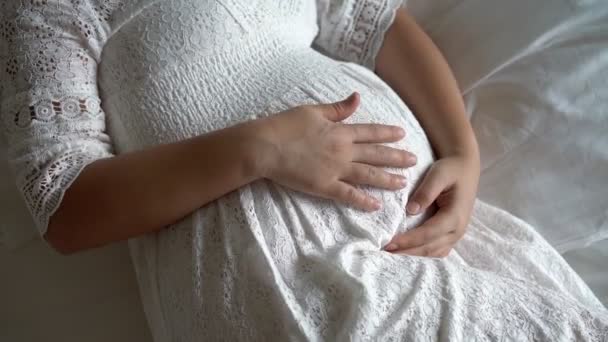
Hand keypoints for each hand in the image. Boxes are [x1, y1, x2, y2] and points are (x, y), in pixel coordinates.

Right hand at [257, 92, 416, 210]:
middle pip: (376, 155)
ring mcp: (335, 170)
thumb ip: (337, 108)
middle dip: (396, 158)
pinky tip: (376, 206)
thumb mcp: (312, 111)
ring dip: (387, 179)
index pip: (370, 132)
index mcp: (340, 131)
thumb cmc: (285, 126)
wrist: (265, 146)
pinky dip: (363, 201)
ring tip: (403, 183)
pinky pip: (348, 195)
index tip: (403, 134)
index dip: (388, 133)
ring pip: (368, 175)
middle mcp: (343, 151)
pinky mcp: (324, 186)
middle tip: (413, 161)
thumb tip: (357, 98)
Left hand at [383, 153, 479, 256]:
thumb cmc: (451, 169)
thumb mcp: (438, 174)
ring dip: (413, 255)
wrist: (465, 167)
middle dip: (406, 251)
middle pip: (429, 248)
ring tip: (392, 254)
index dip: (408, 240)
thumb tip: (411, 211)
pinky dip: (421, 252)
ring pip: (433, 252)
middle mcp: (458, 229)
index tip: (389, 244)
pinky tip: (406, 250)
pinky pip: (436, 250)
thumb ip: (426, 192)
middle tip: (383, 251)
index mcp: (455, 215)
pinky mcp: (451, 234)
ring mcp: (456, 234)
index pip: (428, 233)